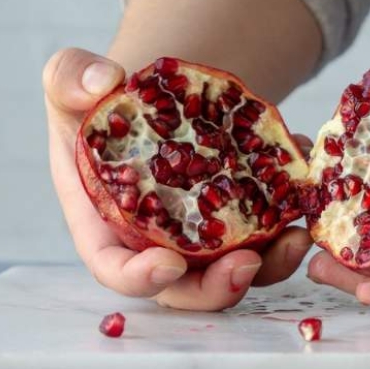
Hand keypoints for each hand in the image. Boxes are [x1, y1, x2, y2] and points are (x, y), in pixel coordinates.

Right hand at [44, 48, 313, 310]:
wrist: (151, 100)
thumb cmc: (101, 106)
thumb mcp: (70, 84)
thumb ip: (68, 81)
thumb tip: (100, 83)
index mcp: (109, 227)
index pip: (117, 270)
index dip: (141, 278)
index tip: (168, 265)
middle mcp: (159, 242)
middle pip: (189, 287)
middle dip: (220, 286)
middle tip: (249, 262)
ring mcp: (206, 234)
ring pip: (241, 267)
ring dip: (274, 261)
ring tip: (298, 233)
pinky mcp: (242, 214)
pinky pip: (271, 226)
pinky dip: (291, 206)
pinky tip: (301, 169)